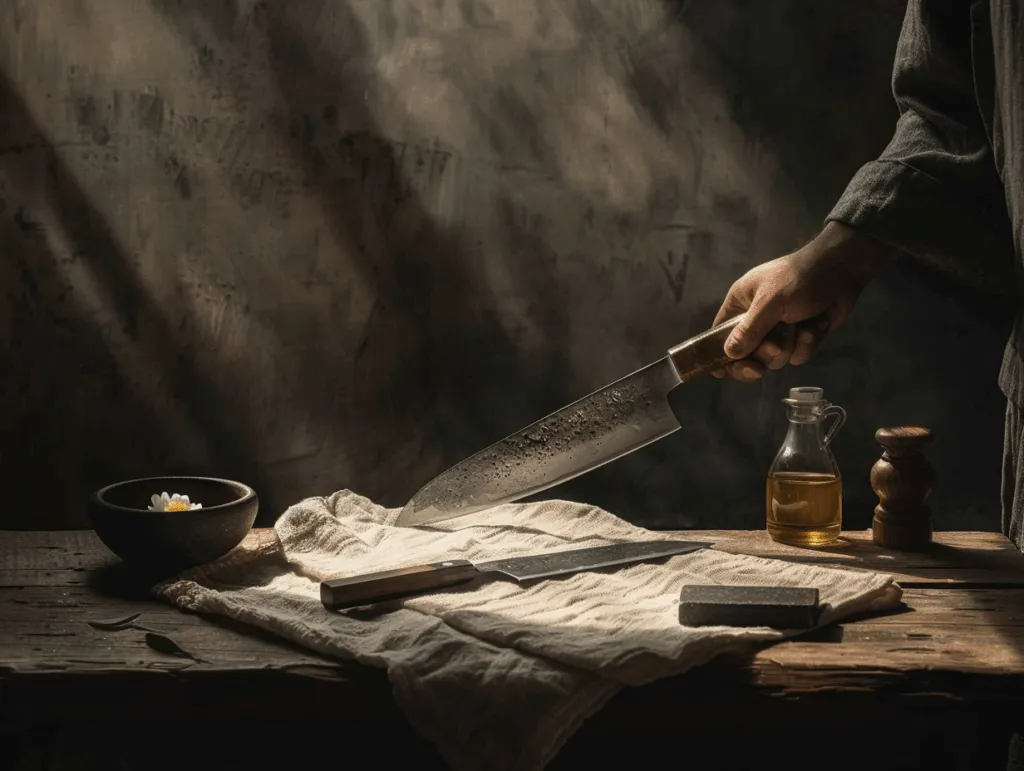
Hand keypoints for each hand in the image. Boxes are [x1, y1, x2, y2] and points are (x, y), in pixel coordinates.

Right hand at [712, 222, 896, 381]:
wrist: (842, 270)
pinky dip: (808, 344)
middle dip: (763, 355)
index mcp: (740, 305)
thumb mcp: (770, 303)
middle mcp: (756, 319)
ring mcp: (779, 330)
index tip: (721, 372)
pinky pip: (797, 356)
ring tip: (801, 327)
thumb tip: (729, 354)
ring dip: (790, 346)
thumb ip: (749, 330)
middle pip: (747, 355)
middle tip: (770, 356)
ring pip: (775, 359)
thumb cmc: (799, 279)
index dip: (719, 355)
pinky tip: (816, 326)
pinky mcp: (800, 336)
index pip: (719, 335)